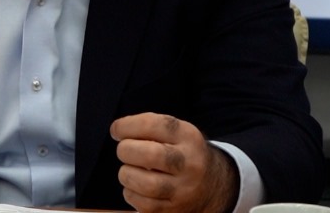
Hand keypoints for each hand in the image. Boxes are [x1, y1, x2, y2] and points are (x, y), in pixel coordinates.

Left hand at [110, 113, 237, 212]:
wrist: (213, 187)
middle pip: (148, 155)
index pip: (153, 125)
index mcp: (188, 137)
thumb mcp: (177, 134)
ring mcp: (183, 190)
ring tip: (130, 170)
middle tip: (125, 151)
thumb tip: (118, 130)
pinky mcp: (174, 210)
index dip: (127, 126)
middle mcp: (189, 163)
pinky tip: (137, 187)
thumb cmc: (182, 154)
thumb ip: (149, 127)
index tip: (117, 130)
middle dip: (125, 150)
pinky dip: (131, 193)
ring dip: (126, 174)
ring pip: (143, 183)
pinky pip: (142, 204)